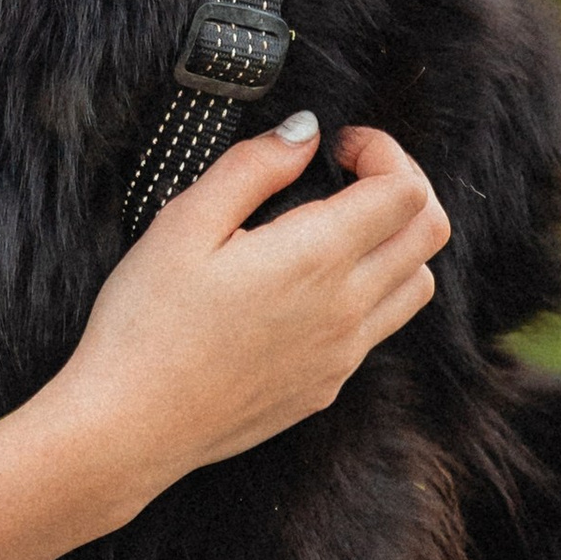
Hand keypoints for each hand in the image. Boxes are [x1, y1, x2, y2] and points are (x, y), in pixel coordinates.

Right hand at [58, 112, 450, 517]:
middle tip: (349, 175)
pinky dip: (370, 293)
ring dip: (397, 242)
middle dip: (402, 185)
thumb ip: (253, 168)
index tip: (338, 146)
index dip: (383, 150)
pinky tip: (312, 287)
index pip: (406, 190)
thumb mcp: (184, 222)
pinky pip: (379, 330)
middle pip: (429, 231)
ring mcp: (343, 354)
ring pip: (418, 284)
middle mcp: (346, 308)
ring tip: (340, 228)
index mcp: (316, 257)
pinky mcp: (327, 386)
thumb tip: (306, 134)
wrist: (130, 426)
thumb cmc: (145, 322)